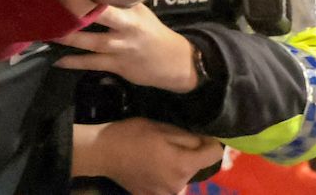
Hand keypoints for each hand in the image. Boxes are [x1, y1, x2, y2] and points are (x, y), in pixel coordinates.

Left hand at [52, 4, 199, 92]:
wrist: (175, 63)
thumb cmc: (151, 32)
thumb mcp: (139, 11)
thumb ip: (118, 0)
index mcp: (132, 9)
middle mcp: (126, 26)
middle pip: (99, 14)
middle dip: (74, 8)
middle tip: (49, 1)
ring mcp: (120, 47)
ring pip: (90, 41)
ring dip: (67, 37)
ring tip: (46, 31)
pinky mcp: (116, 65)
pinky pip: (91, 63)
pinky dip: (72, 62)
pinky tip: (56, 59)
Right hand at [73, 119, 223, 194]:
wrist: (102, 152)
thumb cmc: (131, 135)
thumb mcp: (161, 127)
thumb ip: (188, 137)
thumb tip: (207, 142)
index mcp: (183, 165)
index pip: (214, 155)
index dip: (210, 143)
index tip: (200, 136)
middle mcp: (179, 184)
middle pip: (197, 166)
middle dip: (189, 154)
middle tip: (168, 143)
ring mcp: (166, 194)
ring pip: (182, 176)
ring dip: (176, 166)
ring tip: (156, 155)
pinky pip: (167, 185)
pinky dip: (163, 176)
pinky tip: (149, 167)